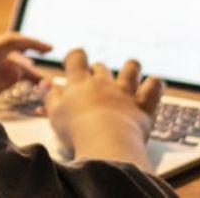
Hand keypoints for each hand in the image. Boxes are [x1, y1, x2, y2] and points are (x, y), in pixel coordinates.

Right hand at [44, 49, 163, 169]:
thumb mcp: (54, 113)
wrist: (105, 142)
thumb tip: (45, 82)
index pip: (77, 57)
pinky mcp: (143, 105)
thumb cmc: (75, 130)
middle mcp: (103, 83)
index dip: (75, 57)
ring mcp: (125, 92)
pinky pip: (154, 87)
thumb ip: (49, 96)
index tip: (73, 63)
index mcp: (79, 83)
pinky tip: (154, 84)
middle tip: (94, 81)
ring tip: (129, 70)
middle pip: (101, 67)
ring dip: (130, 68)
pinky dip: (155, 84)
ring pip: (130, 69)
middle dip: (97, 70)